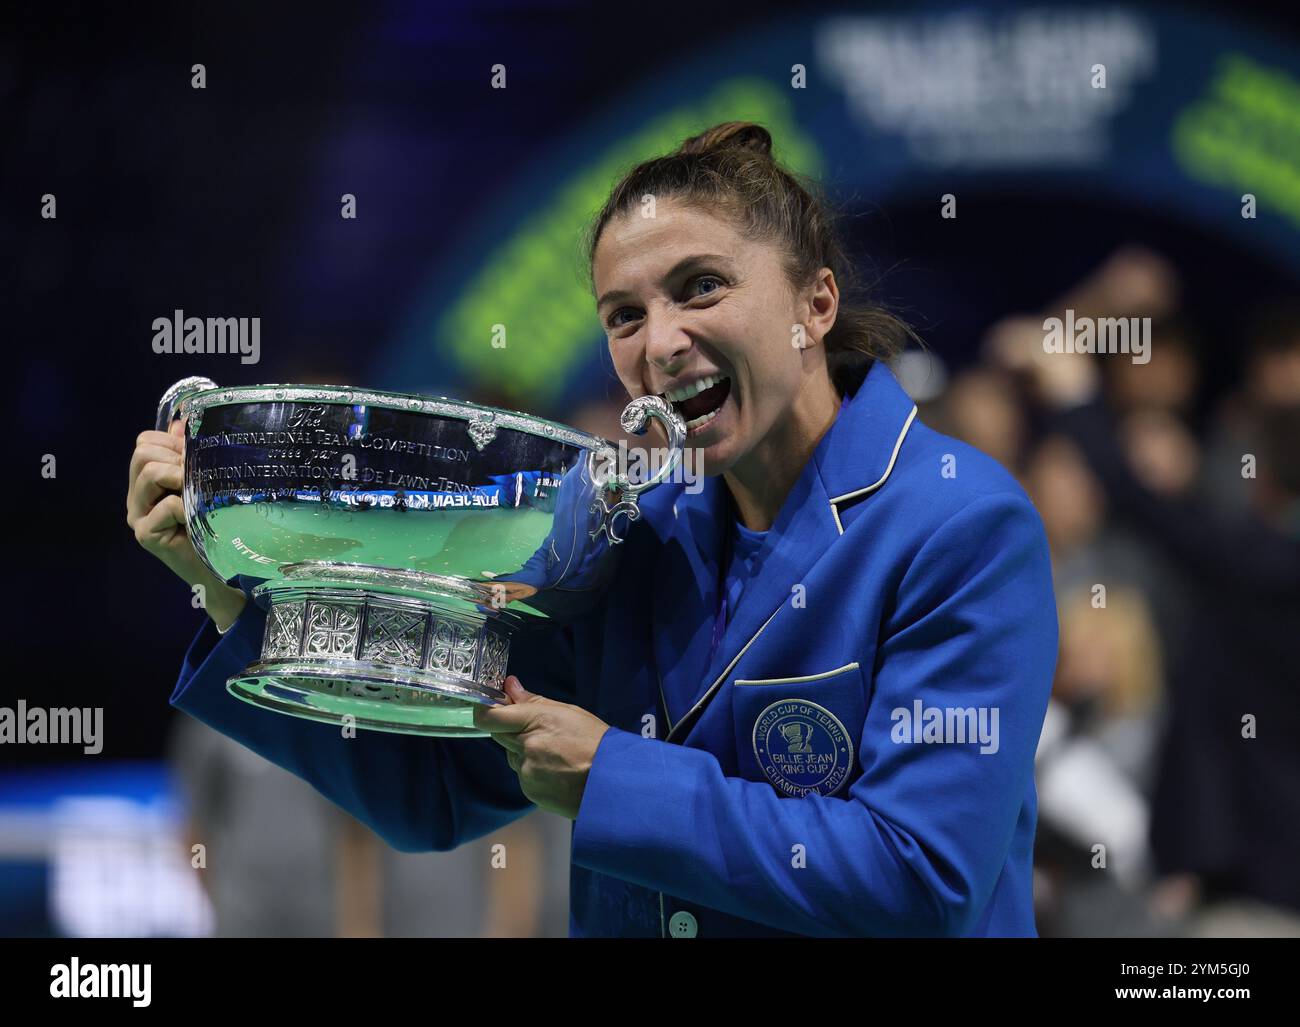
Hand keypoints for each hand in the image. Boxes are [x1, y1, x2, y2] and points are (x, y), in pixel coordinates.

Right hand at [127, 418, 246, 629]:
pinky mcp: (145, 534)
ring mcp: (137, 517)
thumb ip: (189, 455)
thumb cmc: (216, 525)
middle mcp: (135, 497)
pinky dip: (189, 506)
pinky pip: (168, 505)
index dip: (172, 442)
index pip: (144, 442)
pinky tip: (199, 520)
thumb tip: (182, 424)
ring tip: (199, 493)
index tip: (197, 457)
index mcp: (145, 482)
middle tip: (199, 476)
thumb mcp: (204, 484)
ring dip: (182, 476)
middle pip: (142, 453)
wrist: (221, 569)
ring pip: (150, 472)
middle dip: (176, 457)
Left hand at [473, 676, 610, 819]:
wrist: (612, 782)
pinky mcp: (530, 791)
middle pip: (499, 735)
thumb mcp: (568, 712)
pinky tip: (557, 770)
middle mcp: (526, 748)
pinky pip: (524, 776)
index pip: (490, 717)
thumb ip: (533, 701)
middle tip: (536, 729)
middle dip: (510, 730)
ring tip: (556, 754)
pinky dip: (534, 771)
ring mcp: (527, 772)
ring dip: (525, 752)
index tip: (488, 706)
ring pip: (513, 757)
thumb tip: (510, 686)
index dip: (484, 711)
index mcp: (535, 722)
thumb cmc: (595, 742)